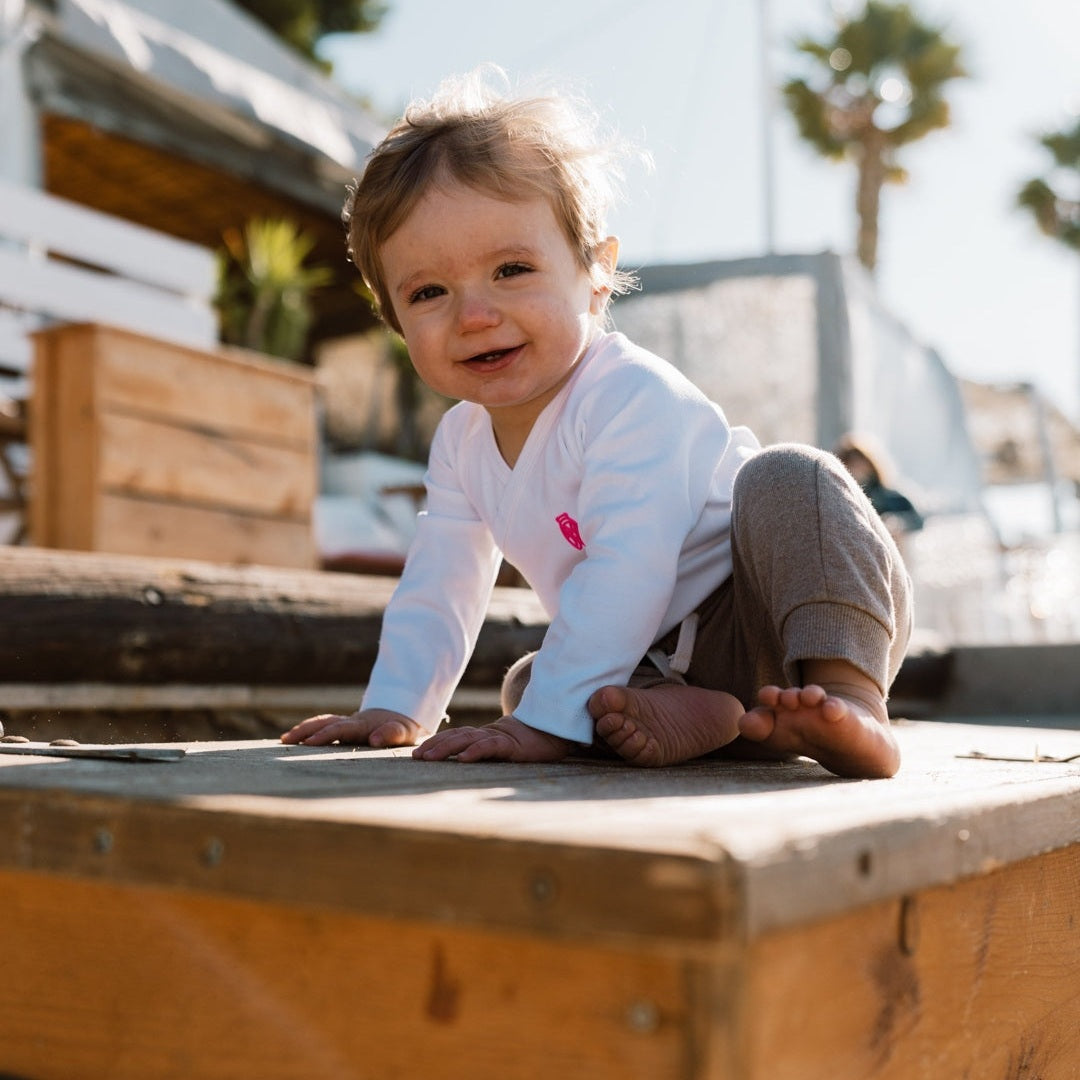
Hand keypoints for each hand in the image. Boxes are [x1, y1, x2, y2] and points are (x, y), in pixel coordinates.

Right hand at [280, 708, 422, 747]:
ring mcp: (345, 723)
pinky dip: (307, 730)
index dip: (325, 735)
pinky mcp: (342, 727)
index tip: (310, 743)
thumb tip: (373, 739)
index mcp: (362, 725)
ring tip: (285, 740)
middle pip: (324, 723)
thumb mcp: (403, 732)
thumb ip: (390, 734)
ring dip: (303, 729)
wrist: (401, 716)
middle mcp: (350, 722)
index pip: (339, 729)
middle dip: (305, 731)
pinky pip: (322, 726)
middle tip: (287, 741)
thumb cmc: (402, 729)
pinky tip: (293, 740)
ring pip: (320, 722)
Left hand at [412, 715, 570, 762]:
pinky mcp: (511, 744)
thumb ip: (485, 750)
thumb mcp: (501, 748)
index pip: (455, 737)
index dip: (436, 742)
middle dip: (434, 746)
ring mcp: (498, 737)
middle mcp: (487, 734)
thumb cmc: (526, 744)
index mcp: (483, 736)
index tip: (418, 753)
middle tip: (416, 757)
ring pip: (467, 740)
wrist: (552, 732)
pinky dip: (475, 751)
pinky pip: (490, 747)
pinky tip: (462, 758)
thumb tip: (463, 764)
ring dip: (446, 748)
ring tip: (429, 757)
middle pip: (455, 738)